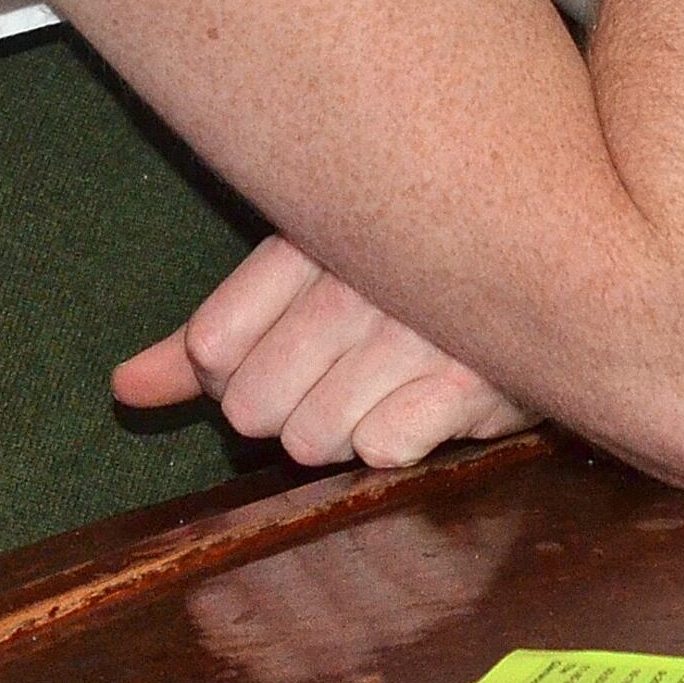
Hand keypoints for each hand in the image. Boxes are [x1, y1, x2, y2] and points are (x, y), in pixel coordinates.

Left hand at [114, 235, 539, 469]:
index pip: (212, 342)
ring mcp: (416, 329)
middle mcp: (360, 276)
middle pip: (250, 405)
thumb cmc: (410, 281)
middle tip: (341, 369)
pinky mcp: (472, 380)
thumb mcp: (307, 280)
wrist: (561, 263)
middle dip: (285, 406)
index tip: (281, 346)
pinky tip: (425, 399)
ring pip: (310, 438)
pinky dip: (398, 439)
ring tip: (386, 383)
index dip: (231, 369)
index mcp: (314, 233)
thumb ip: (210, 339)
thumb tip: (123, 388)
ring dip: (342, 428)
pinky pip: (381, 450)